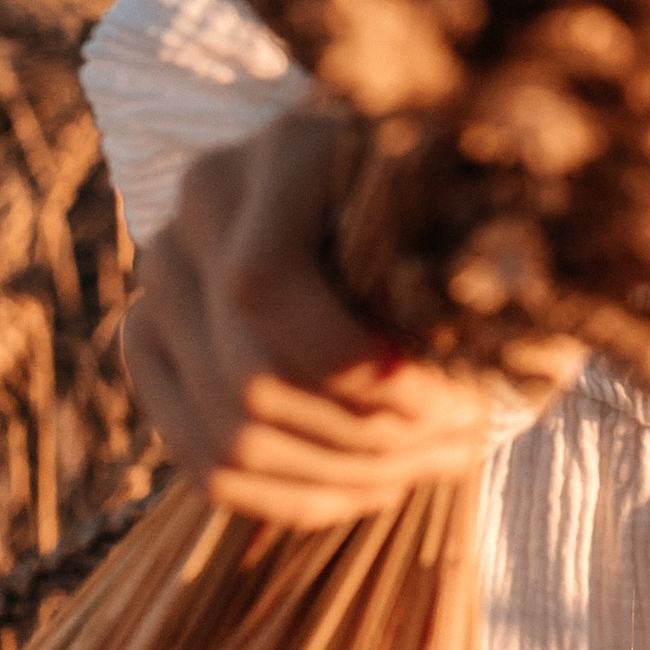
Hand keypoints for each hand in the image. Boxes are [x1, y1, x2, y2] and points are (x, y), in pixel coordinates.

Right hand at [122, 110, 584, 525]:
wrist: (360, 173)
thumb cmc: (438, 176)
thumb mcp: (465, 185)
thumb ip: (478, 241)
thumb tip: (498, 345)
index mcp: (274, 156)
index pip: (264, 287)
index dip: (349, 364)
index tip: (447, 396)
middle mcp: (196, 217)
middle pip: (249, 379)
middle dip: (371, 435)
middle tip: (468, 435)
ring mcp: (159, 288)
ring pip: (228, 439)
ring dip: (346, 476)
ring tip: (438, 460)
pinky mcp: (151, 351)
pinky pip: (205, 465)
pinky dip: (300, 494)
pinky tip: (379, 481)